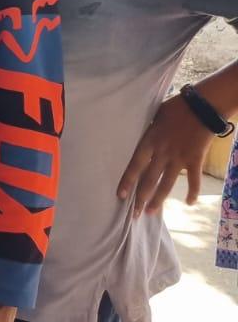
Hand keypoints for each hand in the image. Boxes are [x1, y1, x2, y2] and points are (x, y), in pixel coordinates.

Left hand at [118, 93, 215, 213]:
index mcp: (150, 141)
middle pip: (149, 180)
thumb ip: (144, 128)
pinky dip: (192, 192)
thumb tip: (131, 131)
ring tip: (151, 212)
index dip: (127, 181)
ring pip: (167, 184)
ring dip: (158, 200)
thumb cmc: (175, 107)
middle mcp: (163, 153)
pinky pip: (193, 180)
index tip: (120, 196)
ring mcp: (179, 159)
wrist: (201, 107)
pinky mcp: (194, 160)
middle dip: (140, 198)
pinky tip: (189, 203)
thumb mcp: (153, 115)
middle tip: (133, 214)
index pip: (135, 165)